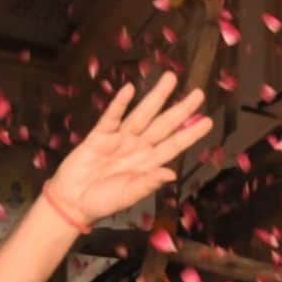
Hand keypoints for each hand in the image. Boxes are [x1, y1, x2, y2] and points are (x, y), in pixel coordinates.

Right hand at [43, 70, 213, 224]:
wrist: (73, 202)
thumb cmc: (103, 202)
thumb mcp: (129, 195)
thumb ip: (148, 183)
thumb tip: (171, 174)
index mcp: (148, 163)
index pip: (174, 145)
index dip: (190, 133)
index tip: (208, 121)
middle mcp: (137, 147)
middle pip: (163, 124)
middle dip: (180, 109)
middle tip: (198, 93)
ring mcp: (119, 139)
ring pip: (142, 114)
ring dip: (156, 97)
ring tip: (171, 79)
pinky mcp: (99, 136)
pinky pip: (112, 117)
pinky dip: (120, 104)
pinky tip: (129, 89)